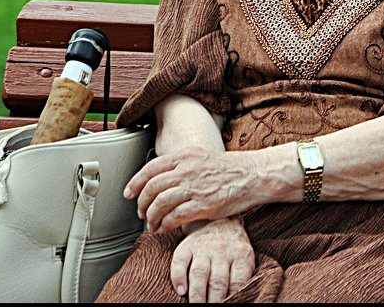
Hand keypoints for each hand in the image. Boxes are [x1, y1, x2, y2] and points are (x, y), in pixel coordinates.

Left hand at [125, 146, 261, 232]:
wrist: (255, 176)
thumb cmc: (232, 169)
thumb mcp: (203, 157)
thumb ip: (182, 165)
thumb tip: (161, 177)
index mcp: (186, 155)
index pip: (150, 169)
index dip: (135, 183)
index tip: (129, 194)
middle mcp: (187, 169)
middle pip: (152, 188)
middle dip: (142, 204)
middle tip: (141, 213)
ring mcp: (195, 187)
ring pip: (159, 204)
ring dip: (151, 218)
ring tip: (153, 224)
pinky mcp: (203, 205)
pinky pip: (174, 217)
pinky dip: (166, 225)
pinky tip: (166, 228)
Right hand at [171, 217, 253, 302]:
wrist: (221, 220)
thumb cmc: (234, 247)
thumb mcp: (244, 258)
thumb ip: (241, 277)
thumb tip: (239, 298)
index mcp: (241, 255)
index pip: (237, 281)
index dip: (232, 297)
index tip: (227, 305)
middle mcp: (222, 250)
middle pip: (217, 281)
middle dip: (214, 301)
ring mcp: (203, 247)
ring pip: (199, 274)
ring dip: (197, 294)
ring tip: (197, 306)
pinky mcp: (187, 245)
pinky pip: (179, 262)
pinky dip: (178, 278)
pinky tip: (181, 291)